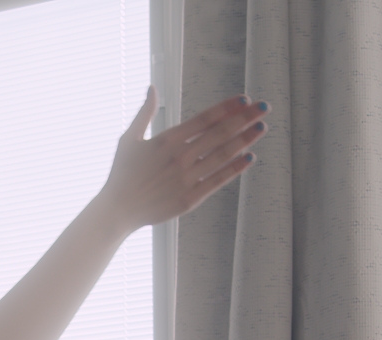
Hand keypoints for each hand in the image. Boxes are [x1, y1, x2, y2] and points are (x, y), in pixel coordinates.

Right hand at [98, 89, 268, 229]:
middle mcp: (180, 157)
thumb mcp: (129, 139)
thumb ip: (145, 113)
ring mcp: (186, 178)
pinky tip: (249, 157)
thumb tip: (152, 88)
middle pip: (219, 133)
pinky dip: (234, 169)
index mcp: (167, 140)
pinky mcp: (190, 198)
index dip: (227, 108)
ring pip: (223, 155)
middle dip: (245, 119)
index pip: (205, 119)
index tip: (245, 99)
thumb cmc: (122, 173)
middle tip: (264, 108)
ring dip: (245, 140)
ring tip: (261, 128)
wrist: (117, 210)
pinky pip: (217, 180)